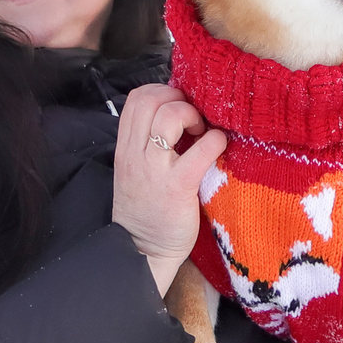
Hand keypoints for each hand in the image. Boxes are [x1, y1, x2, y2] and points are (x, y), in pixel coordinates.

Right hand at [111, 82, 226, 294]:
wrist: (142, 251)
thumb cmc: (146, 210)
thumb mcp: (137, 170)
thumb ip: (148, 143)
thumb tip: (178, 115)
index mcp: (125, 148)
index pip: (136, 98)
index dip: (162, 91)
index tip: (179, 105)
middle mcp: (135, 154)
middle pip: (150, 100)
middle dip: (178, 99)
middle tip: (193, 119)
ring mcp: (154, 170)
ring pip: (169, 117)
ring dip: (193, 116)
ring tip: (202, 133)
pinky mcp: (178, 186)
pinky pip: (200, 150)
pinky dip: (214, 141)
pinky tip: (218, 147)